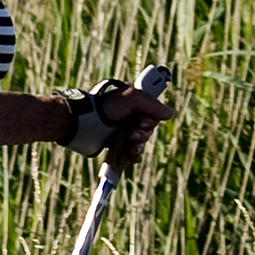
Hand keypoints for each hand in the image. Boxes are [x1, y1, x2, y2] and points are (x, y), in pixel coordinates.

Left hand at [64, 72, 178, 167]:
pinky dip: (133, 156)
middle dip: (143, 133)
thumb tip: (170, 113)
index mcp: (133, 103)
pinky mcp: (114, 144)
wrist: (83, 122)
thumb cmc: (106, 106)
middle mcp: (128, 116)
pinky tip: (131, 157)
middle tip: (133, 134)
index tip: (142, 121)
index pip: (151, 113)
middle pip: (147, 129)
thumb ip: (152, 104)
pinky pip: (129, 153)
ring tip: (131, 146)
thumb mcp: (132, 98)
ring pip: (139, 142)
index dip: (150, 119)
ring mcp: (121, 131)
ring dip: (139, 146)